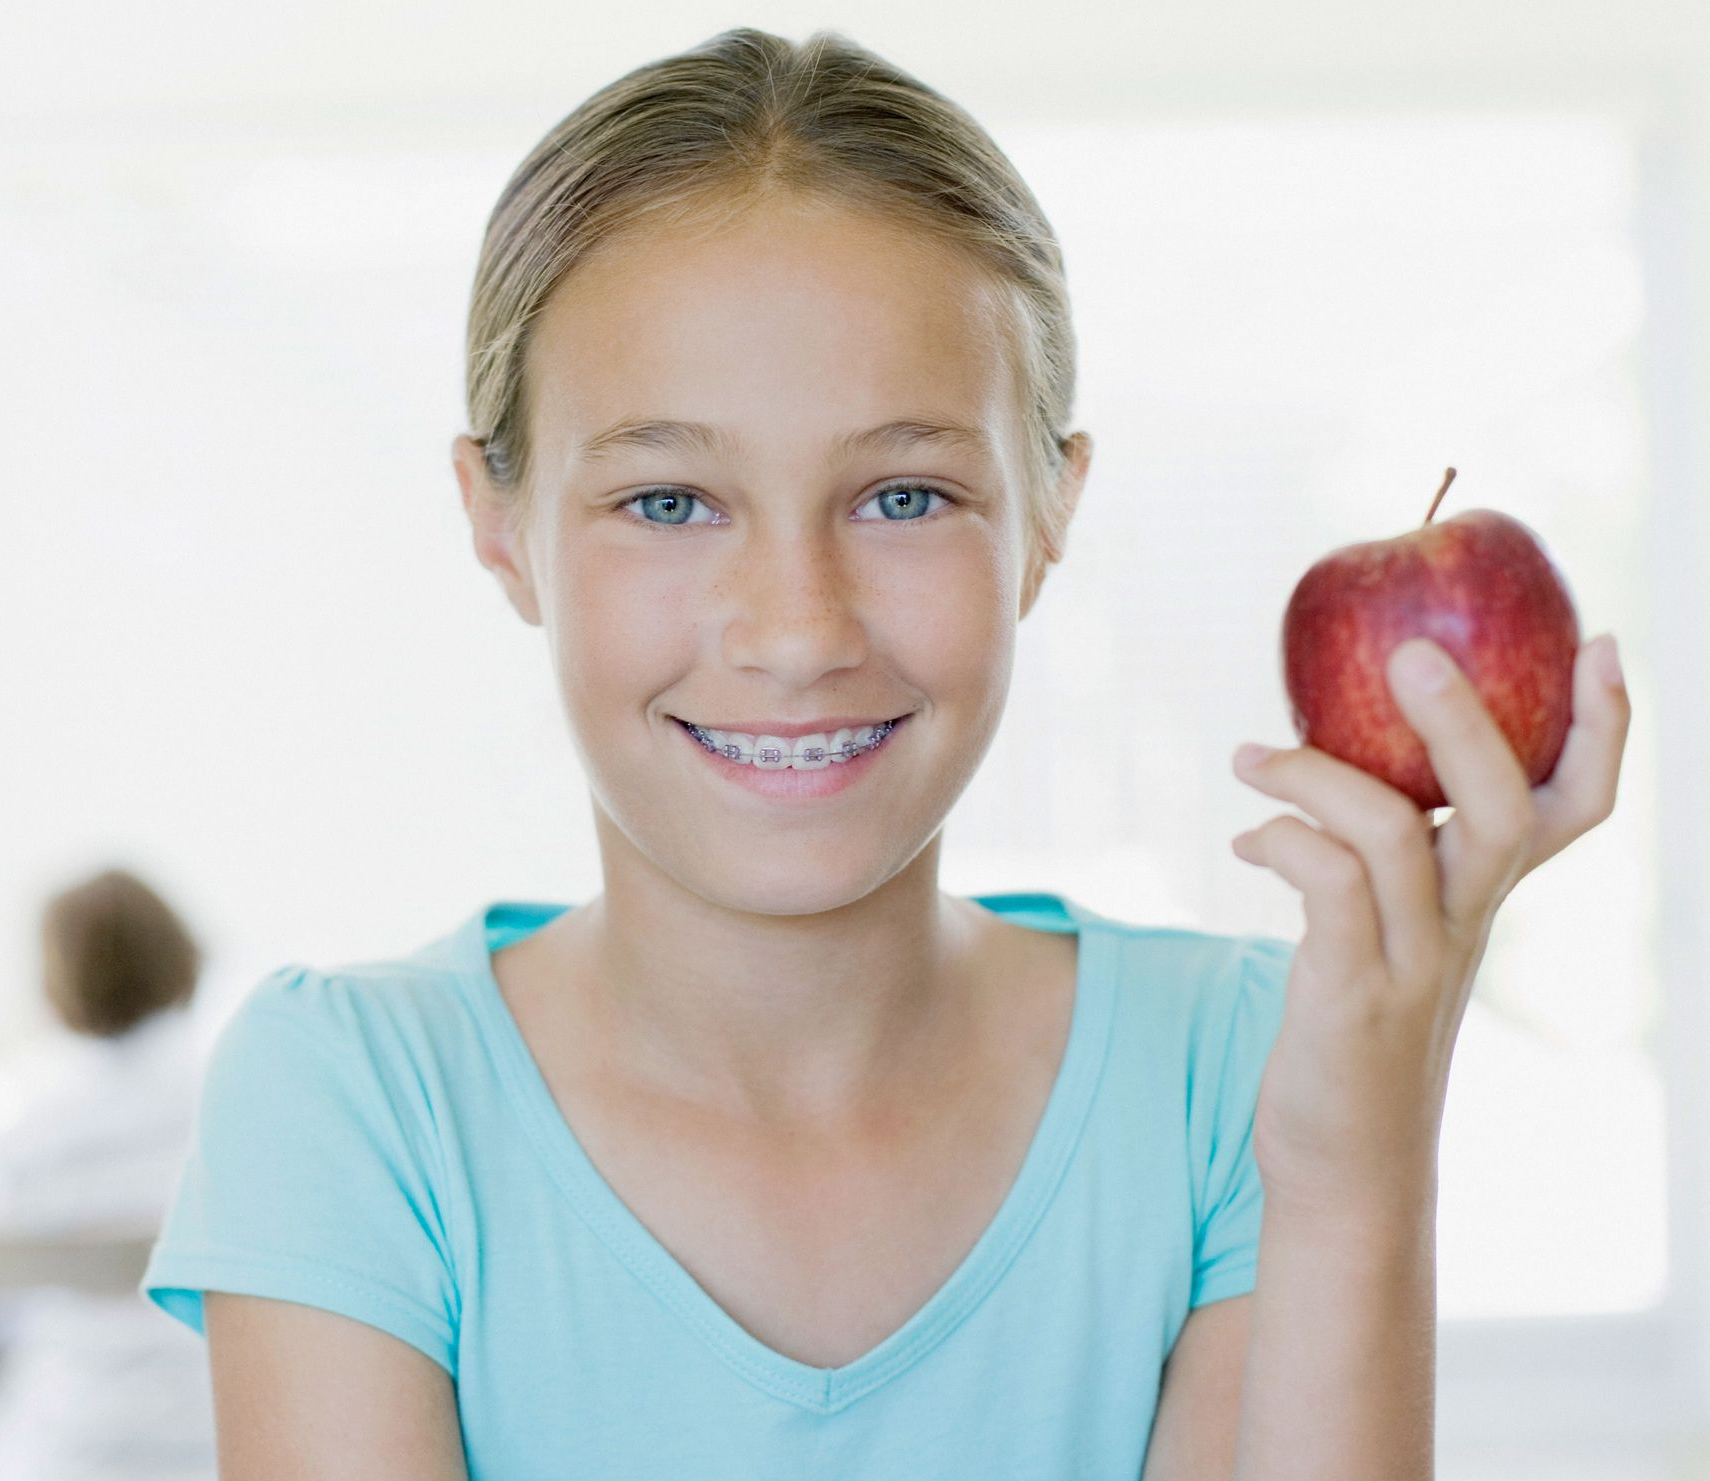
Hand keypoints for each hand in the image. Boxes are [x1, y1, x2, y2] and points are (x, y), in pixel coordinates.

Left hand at [1229, 633, 1631, 1216]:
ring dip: (1315, 773)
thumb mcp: (1389, 935)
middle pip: (1504, 807)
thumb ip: (1382, 859)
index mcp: (1485, 902)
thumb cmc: (1357, 1031)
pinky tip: (1246, 843)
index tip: (1601, 644)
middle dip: (1465, 720)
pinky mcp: (1350, 998)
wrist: (1346, 1170)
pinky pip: (1328, 891)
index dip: (1605, 730)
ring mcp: (1413, 965)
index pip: (1577, 809)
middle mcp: (1465, 927)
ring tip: (1250, 756)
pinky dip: (1284, 841)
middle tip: (1408, 652)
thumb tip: (1312, 751)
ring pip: (1398, 835)